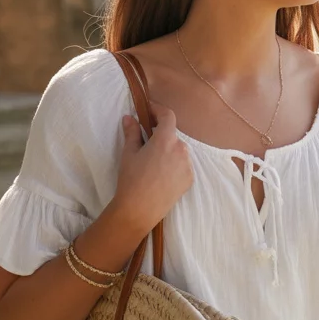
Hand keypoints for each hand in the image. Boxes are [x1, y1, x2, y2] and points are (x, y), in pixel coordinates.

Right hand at [113, 98, 194, 232]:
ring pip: (178, 151)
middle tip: (146, 143)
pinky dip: (174, 165)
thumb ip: (132, 132)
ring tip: (153, 164)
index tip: (150, 111)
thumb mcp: (128, 154)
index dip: (159, 110)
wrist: (140, 209)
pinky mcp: (190, 179)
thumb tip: (129, 118)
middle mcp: (181, 149)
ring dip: (168, 151)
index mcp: (166, 140)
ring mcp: (188, 165)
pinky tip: (161, 176)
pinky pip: (183, 165)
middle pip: (172, 135)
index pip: (168, 116)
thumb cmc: (131, 179)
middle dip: (160, 135)